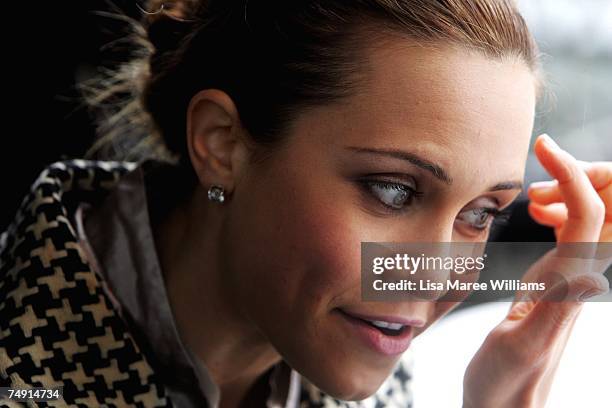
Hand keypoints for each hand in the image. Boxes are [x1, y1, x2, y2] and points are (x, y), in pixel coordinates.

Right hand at [462, 134, 611, 407]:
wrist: (506, 402)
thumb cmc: (506, 383)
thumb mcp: (524, 347)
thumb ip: (555, 308)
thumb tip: (587, 270)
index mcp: (572, 281)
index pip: (592, 211)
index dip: (573, 171)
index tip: (543, 146)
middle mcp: (581, 272)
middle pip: (610, 204)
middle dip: (583, 174)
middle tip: (541, 175)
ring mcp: (573, 272)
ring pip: (595, 212)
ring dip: (572, 188)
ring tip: (536, 192)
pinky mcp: (559, 275)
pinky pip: (575, 227)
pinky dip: (561, 206)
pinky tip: (536, 211)